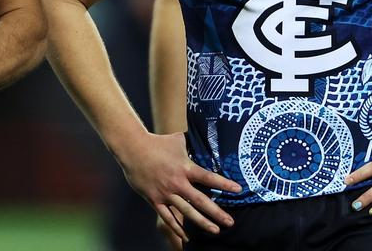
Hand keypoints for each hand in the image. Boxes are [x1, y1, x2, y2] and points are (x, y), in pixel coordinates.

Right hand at [116, 131, 238, 242]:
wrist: (132, 148)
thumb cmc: (157, 142)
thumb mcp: (178, 140)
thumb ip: (192, 142)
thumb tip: (206, 134)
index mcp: (185, 167)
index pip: (209, 177)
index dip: (224, 184)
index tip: (238, 190)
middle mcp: (177, 182)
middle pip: (201, 201)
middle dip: (217, 213)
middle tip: (231, 223)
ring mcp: (165, 192)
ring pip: (187, 212)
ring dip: (202, 222)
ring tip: (215, 231)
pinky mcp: (155, 199)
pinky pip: (167, 217)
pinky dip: (177, 228)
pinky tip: (186, 237)